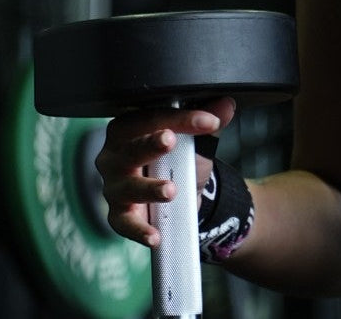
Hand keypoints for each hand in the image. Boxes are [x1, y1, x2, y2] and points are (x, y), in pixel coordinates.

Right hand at [94, 94, 236, 248]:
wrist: (181, 189)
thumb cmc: (178, 154)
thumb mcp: (196, 136)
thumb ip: (209, 120)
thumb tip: (227, 105)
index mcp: (129, 127)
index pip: (152, 118)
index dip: (181, 118)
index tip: (210, 121)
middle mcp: (114, 155)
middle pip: (131, 148)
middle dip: (150, 144)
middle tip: (170, 141)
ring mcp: (114, 186)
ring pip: (127, 187)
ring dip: (149, 188)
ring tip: (171, 190)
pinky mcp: (118, 213)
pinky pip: (125, 223)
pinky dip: (139, 230)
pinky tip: (155, 235)